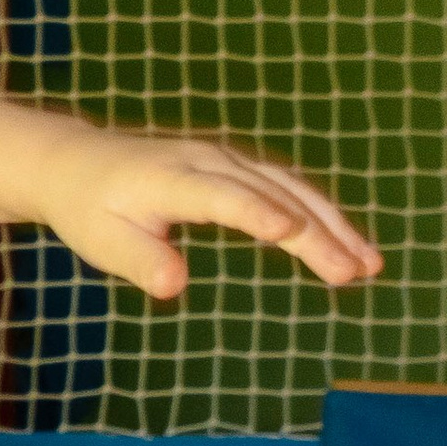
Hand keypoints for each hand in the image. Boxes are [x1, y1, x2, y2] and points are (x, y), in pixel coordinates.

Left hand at [26, 130, 380, 303]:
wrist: (76, 162)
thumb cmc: (89, 209)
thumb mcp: (101, 242)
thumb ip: (139, 262)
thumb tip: (173, 285)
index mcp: (172, 178)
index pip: (224, 197)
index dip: (259, 214)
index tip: (292, 234)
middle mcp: (207, 161)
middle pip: (272, 194)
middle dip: (316, 232)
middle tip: (353, 272)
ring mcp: (226, 160)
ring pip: (290, 188)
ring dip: (332, 224)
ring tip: (369, 264)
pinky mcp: (236, 168)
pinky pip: (286, 187)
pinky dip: (320, 214)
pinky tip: (349, 246)